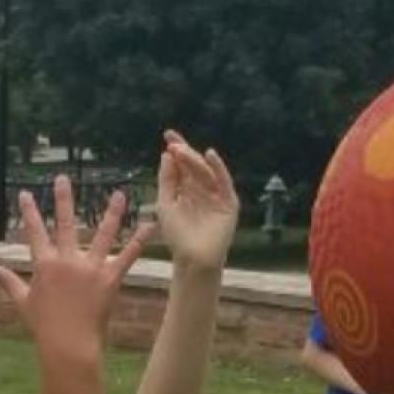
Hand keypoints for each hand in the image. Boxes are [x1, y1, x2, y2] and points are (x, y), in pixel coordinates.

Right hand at [0, 175, 147, 356]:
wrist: (68, 346)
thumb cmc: (44, 327)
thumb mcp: (23, 304)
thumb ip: (10, 283)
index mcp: (45, 265)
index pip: (34, 232)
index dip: (30, 212)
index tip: (27, 194)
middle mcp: (67, 261)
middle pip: (65, 223)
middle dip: (63, 199)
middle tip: (63, 179)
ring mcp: (90, 269)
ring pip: (102, 234)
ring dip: (112, 213)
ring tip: (118, 195)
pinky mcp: (109, 279)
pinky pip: (126, 256)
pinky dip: (138, 241)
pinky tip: (149, 225)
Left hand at [154, 130, 237, 271]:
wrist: (192, 259)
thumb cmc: (177, 235)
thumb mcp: (166, 203)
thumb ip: (167, 180)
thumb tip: (167, 154)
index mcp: (187, 188)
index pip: (182, 164)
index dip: (176, 149)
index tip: (168, 135)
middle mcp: (202, 188)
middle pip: (194, 165)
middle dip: (184, 152)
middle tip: (173, 144)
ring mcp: (216, 195)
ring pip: (206, 172)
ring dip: (194, 159)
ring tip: (181, 151)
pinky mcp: (228, 203)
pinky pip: (224, 182)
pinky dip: (218, 168)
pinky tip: (210, 156)